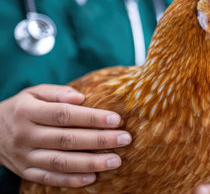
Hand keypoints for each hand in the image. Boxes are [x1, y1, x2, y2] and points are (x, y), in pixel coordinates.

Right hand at [0, 84, 131, 187]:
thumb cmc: (21, 109)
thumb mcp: (33, 93)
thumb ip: (57, 93)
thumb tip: (81, 97)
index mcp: (28, 112)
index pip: (64, 115)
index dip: (92, 118)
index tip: (116, 119)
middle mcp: (26, 135)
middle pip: (67, 139)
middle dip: (99, 140)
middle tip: (124, 139)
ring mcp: (25, 156)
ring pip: (61, 162)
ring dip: (91, 163)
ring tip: (116, 160)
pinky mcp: (26, 172)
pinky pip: (50, 178)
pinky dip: (71, 180)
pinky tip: (92, 177)